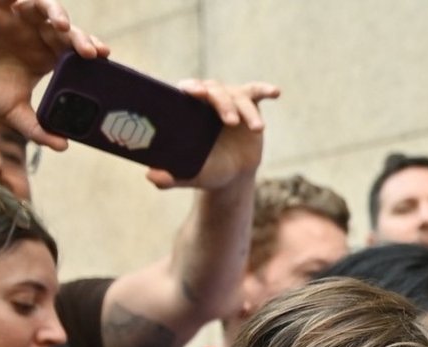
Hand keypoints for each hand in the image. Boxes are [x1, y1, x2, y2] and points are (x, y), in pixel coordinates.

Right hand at [0, 0, 108, 149]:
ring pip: (42, 6)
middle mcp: (35, 35)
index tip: (104, 56)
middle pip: (65, 29)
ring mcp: (15, 18)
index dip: (90, 49)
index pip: (75, 49)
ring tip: (61, 26)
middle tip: (89, 51)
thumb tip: (64, 147)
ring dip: (55, 12)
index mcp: (45, 57)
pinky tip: (24, 3)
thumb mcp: (12, 114)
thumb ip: (38, 129)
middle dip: (80, 36)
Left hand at [146, 79, 279, 190]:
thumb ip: (170, 176)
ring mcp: (230, 100)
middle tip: (231, 122)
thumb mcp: (190, 174)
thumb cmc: (206, 169)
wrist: (231, 175)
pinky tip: (275, 92)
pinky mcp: (249, 105)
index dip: (191, 88)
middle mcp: (208, 99)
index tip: (194, 93)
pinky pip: (256, 93)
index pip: (188, 90)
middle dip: (223, 103)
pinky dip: (265, 89)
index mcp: (188, 108)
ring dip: (248, 111)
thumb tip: (152, 177)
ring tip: (257, 129)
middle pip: (215, 90)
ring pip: (238, 96)